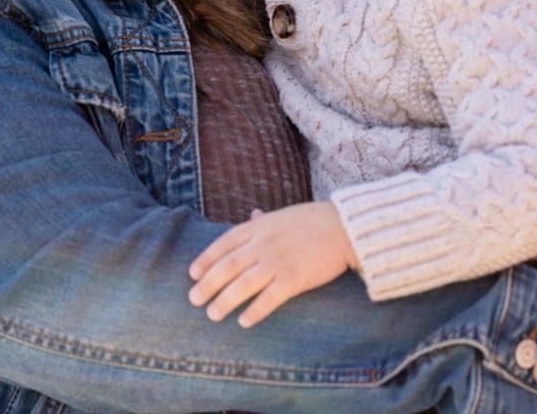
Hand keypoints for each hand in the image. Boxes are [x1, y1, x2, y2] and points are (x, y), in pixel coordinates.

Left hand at [187, 201, 356, 327]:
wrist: (344, 228)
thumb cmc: (313, 221)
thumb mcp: (283, 215)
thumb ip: (264, 220)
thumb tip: (252, 214)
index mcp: (258, 227)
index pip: (224, 243)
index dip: (206, 259)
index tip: (192, 274)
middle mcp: (263, 244)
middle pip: (228, 266)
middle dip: (208, 284)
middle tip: (194, 300)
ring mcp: (278, 261)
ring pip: (243, 284)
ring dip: (225, 300)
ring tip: (212, 314)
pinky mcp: (294, 279)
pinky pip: (269, 298)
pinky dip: (255, 310)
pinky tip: (243, 321)